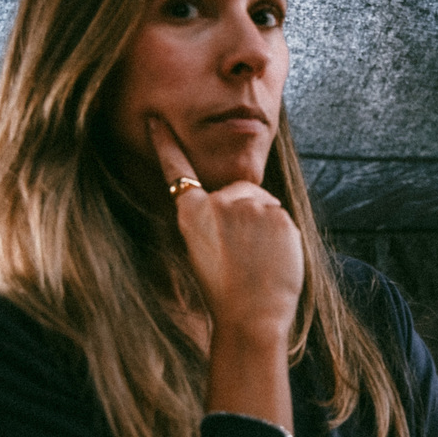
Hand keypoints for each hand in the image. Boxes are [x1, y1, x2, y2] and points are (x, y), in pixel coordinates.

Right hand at [147, 118, 304, 351]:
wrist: (252, 316)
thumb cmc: (226, 293)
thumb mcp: (202, 252)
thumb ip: (213, 220)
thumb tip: (234, 201)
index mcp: (191, 213)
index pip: (176, 169)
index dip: (165, 143)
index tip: (157, 120)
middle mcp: (217, 201)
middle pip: (238, 190)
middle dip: (245, 211)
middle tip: (245, 252)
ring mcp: (248, 204)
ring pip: (262, 202)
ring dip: (264, 223)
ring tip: (259, 259)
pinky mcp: (276, 211)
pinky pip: (280, 215)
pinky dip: (281, 233)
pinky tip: (274, 258)